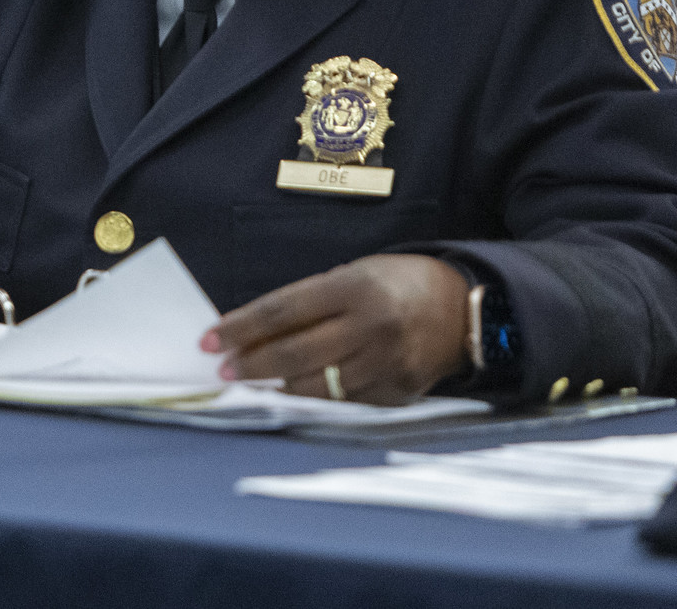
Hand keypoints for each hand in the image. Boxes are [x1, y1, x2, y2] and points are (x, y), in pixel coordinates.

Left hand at [199, 254, 467, 404]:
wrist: (465, 308)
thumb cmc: (398, 284)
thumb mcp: (353, 276)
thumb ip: (309, 305)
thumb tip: (254, 332)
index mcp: (355, 287)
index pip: (283, 310)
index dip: (241, 327)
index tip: (210, 339)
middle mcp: (371, 326)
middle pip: (295, 353)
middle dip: (251, 363)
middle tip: (223, 369)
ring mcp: (387, 364)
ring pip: (317, 386)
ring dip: (277, 387)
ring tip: (252, 384)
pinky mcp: (398, 393)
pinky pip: (345, 402)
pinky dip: (317, 398)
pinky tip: (295, 393)